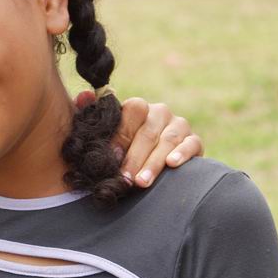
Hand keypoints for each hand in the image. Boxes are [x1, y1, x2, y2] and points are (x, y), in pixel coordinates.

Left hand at [75, 92, 203, 188]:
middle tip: (125, 178)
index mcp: (137, 108)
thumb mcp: (105, 133)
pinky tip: (172, 164)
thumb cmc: (122, 148)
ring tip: (142, 181)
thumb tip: (83, 96)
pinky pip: (192, 144)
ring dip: (154, 162)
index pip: (132, 111)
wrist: (148, 162)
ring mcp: (179, 125)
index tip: (110, 158)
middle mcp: (159, 112)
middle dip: (134, 157)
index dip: (121, 135)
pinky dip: (183, 153)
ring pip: (168, 140)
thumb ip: (92, 115)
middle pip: (148, 132)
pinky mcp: (194, 140)